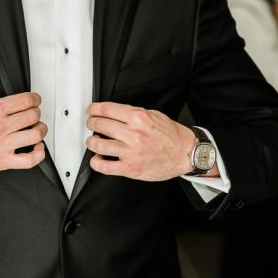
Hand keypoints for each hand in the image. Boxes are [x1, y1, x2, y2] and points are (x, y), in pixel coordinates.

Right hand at [0, 92, 46, 179]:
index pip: (26, 100)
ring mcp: (2, 145)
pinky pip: (30, 160)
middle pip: (33, 115)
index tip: (35, 100)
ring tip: (37, 129)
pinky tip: (37, 148)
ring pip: (36, 135)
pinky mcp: (1, 162)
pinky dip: (39, 153)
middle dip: (36, 113)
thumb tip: (10, 104)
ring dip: (40, 130)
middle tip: (34, 114)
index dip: (35, 99)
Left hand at [85, 102, 202, 180]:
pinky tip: (98, 158)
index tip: (90, 111)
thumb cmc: (171, 135)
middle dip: (91, 123)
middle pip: (99, 125)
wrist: (186, 154)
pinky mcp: (130, 168)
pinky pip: (104, 167)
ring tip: (94, 141)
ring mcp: (131, 152)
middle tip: (92, 124)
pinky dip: (96, 162)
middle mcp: (134, 134)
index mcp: (138, 118)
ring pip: (97, 145)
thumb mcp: (153, 115)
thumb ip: (132, 113)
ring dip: (91, 142)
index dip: (93, 109)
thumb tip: (112, 112)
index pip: (106, 109)